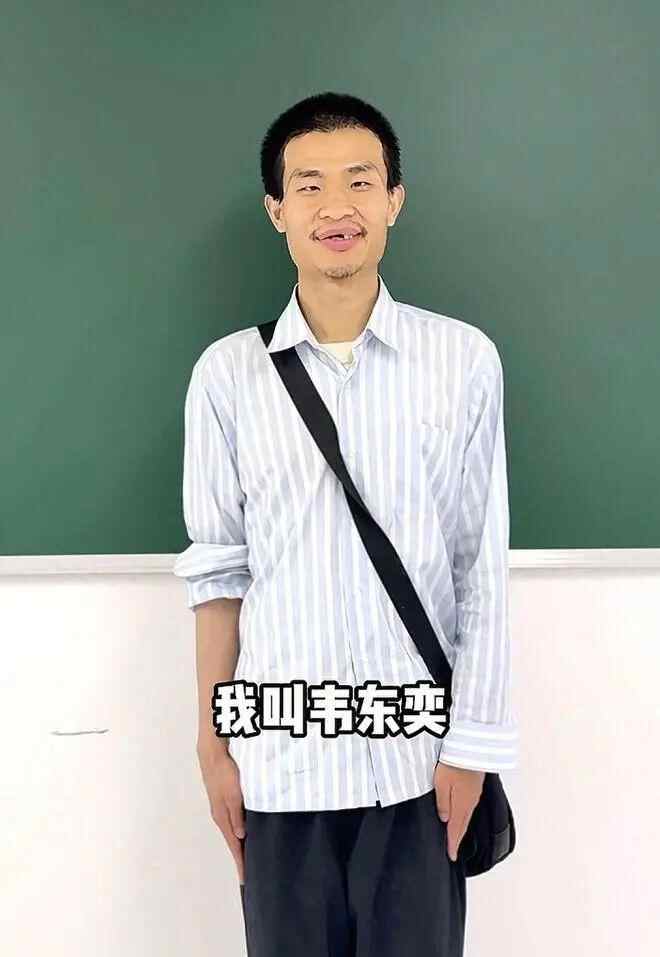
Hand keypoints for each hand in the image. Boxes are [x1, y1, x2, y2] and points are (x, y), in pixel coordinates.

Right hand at [197, 741, 246, 883]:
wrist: (213, 755)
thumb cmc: (225, 774)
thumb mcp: (234, 796)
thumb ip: (237, 816)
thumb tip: (241, 837)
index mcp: (223, 818)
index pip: (234, 846)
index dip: (240, 862)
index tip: (245, 879)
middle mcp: (221, 816)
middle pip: (233, 842)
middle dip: (240, 857)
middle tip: (249, 873)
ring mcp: (221, 808)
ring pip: (233, 831)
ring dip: (240, 844)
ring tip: (248, 856)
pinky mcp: (223, 800)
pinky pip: (233, 821)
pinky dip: (238, 831)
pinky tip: (244, 832)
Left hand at [433, 761, 484, 861]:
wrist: (471, 746)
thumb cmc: (453, 764)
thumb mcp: (441, 784)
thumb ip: (442, 803)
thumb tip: (445, 819)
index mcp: (462, 805)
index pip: (456, 830)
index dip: (453, 844)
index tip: (451, 857)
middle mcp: (471, 802)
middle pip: (463, 824)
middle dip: (457, 838)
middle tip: (453, 849)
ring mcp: (475, 793)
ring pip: (466, 815)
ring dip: (461, 826)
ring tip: (456, 835)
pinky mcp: (475, 785)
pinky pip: (469, 805)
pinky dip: (464, 814)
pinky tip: (460, 813)